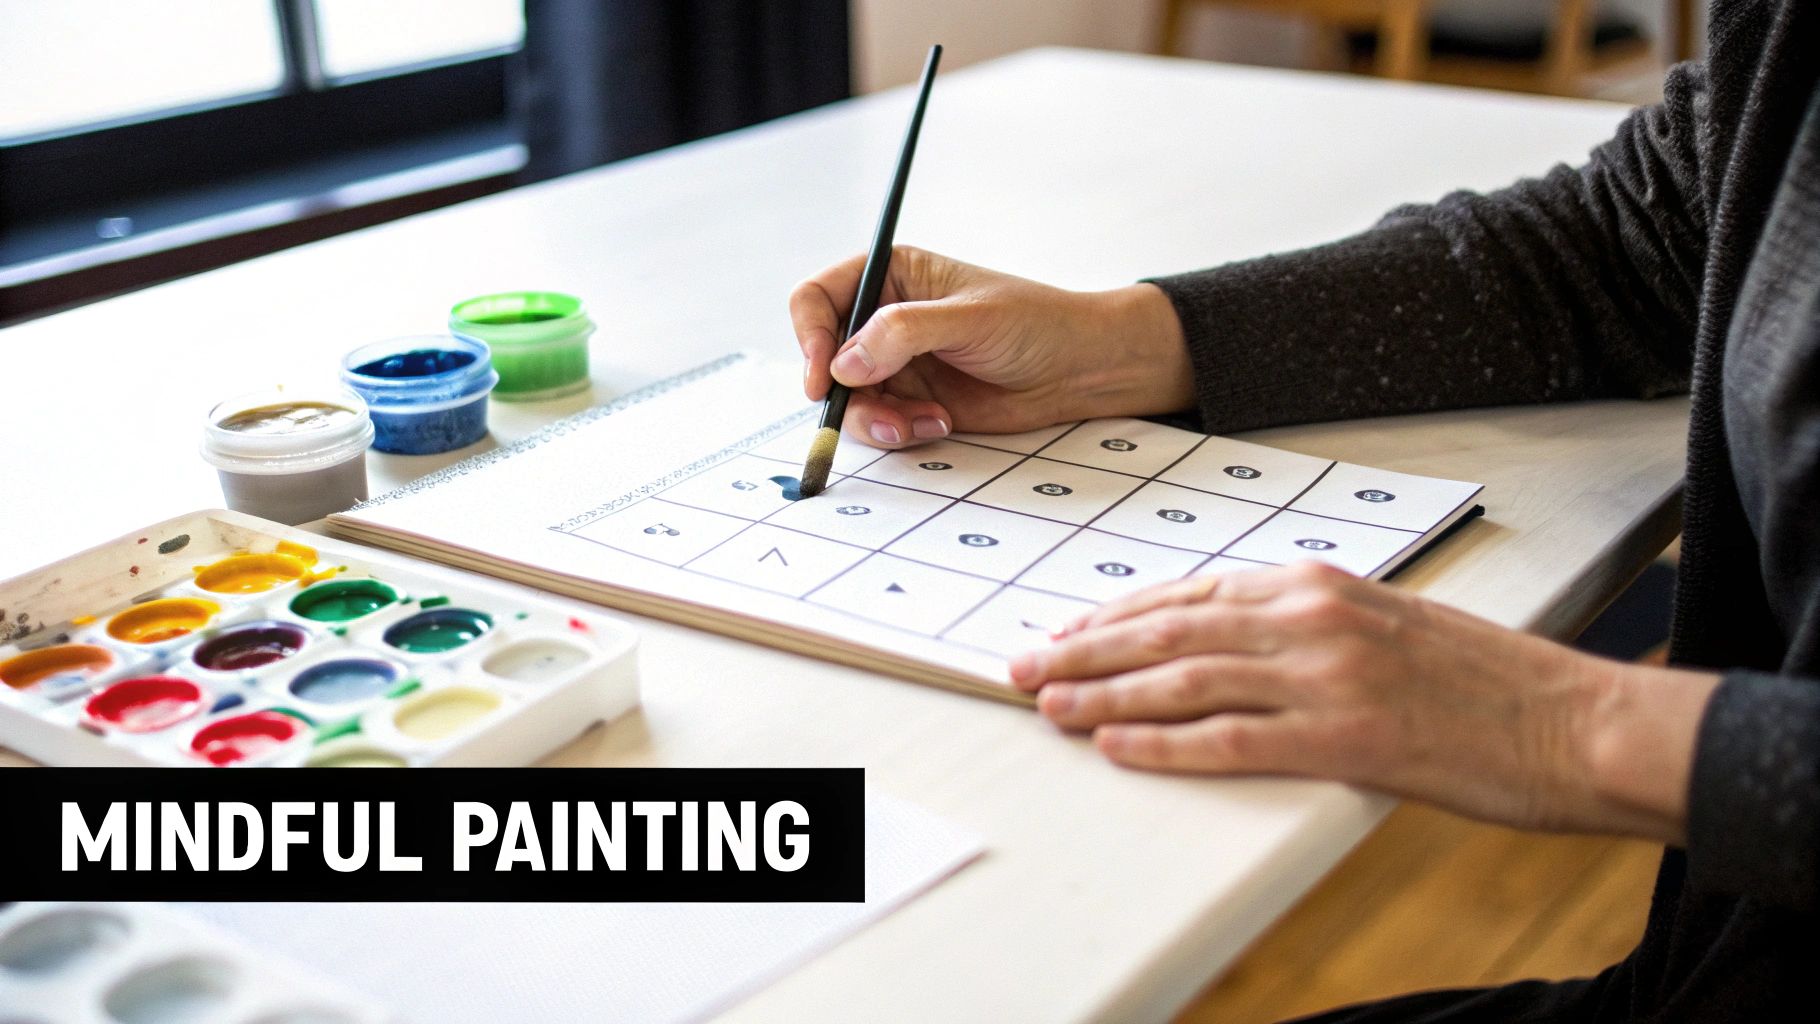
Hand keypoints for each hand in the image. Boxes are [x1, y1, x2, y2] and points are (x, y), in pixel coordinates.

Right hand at [789, 246, 1193, 447]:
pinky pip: (878, 424)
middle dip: (842, 392)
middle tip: (875, 415)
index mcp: (892, 275)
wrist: (1081, 370)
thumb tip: (842, 365)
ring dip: (874, 419)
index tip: (821, 376)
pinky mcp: (911, 403)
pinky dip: (898, 432)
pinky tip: (939, 425)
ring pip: (848, 399)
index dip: (809, 335)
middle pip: (824, 356)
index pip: (819, 297)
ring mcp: (895, 364)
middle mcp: (884, 319)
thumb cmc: (1035, 324)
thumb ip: (903, 335)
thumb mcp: (969, 319)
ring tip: (919, 424)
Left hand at [1009, 562, 1720, 842]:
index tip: (1063, 634)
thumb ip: (1307, 622)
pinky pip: (1229, 740)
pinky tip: (1115, 747)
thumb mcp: (1386, 620)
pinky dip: (1163, 743)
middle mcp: (1310, 618)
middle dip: (1084, 651)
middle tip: (1022, 668)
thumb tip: (1228, 640)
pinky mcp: (1343, 739)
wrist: (1573, 720)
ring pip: (1182, 680)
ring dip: (1103, 695)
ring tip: (1046, 707)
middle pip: (1168, 632)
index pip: (1189, 594)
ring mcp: (1324, 677)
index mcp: (1318, 584)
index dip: (1115, 616)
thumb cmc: (1484, 678)